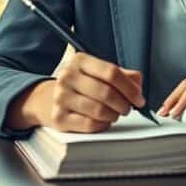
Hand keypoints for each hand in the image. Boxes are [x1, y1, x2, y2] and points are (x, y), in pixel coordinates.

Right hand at [8, 53, 144, 132]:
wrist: (46, 99)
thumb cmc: (80, 85)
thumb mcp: (98, 73)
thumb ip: (121, 75)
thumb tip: (138, 83)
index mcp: (80, 60)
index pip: (111, 72)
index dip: (130, 88)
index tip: (139, 98)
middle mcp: (67, 76)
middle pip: (106, 93)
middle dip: (124, 104)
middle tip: (128, 108)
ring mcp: (61, 97)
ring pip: (99, 110)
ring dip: (114, 115)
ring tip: (114, 113)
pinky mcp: (59, 117)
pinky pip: (90, 125)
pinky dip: (102, 125)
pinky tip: (103, 121)